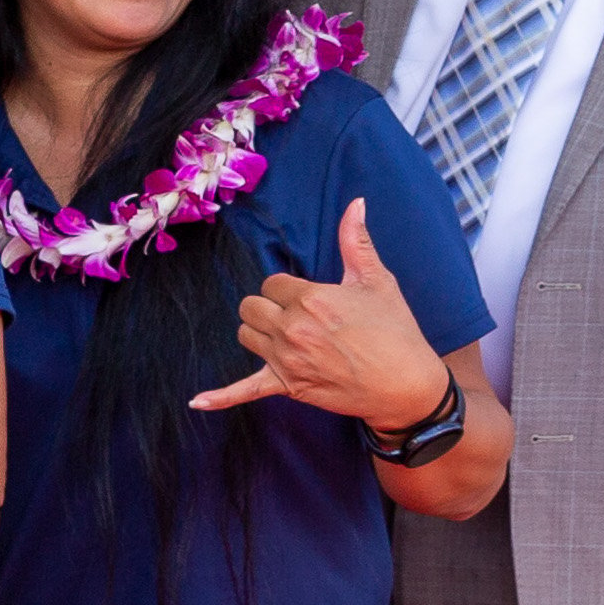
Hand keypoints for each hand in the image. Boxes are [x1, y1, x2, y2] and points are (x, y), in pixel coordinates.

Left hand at [188, 198, 444, 428]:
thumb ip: (355, 241)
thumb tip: (355, 203)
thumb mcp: (377, 281)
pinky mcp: (287, 386)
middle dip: (269, 307)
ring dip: (259, 333)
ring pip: (245, 336)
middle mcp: (292, 329)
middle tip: (296, 314)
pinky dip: (220, 398)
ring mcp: (286, 360)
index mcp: (310, 299)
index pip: (271, 283)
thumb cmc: (395, 330)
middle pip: (250, 307)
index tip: (310, 297)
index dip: (288, 289)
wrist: (405, 384)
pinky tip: (197, 401)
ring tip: (285, 335)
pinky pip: (244, 391)